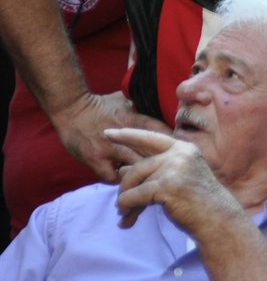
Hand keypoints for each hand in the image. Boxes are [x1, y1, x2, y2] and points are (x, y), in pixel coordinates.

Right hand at [51, 92, 168, 181]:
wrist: (72, 109)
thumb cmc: (100, 104)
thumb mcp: (125, 100)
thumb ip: (141, 107)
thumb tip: (162, 106)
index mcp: (134, 119)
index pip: (159, 130)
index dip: (172, 141)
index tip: (180, 150)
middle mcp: (124, 135)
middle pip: (149, 153)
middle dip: (160, 163)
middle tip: (169, 171)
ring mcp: (109, 149)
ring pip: (132, 167)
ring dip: (140, 174)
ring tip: (149, 180)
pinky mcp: (95, 159)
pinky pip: (111, 177)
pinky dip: (119, 180)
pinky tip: (124, 180)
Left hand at [104, 127, 240, 233]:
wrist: (217, 218)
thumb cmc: (198, 201)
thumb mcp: (177, 178)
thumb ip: (153, 171)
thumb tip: (121, 170)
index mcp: (184, 149)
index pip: (151, 138)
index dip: (128, 135)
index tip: (108, 133)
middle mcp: (180, 154)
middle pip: (137, 166)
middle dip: (124, 186)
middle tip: (119, 204)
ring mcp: (174, 168)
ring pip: (133, 180)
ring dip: (124, 200)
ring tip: (123, 214)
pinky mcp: (167, 186)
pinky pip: (133, 196)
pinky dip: (126, 208)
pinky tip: (127, 219)